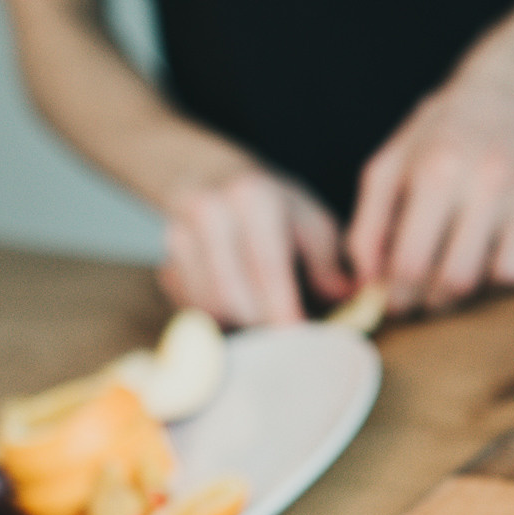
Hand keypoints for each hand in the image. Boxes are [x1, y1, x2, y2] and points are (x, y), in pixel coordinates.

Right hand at [158, 160, 351, 326]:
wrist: (208, 174)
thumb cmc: (271, 205)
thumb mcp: (310, 220)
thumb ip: (328, 262)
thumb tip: (348, 301)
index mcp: (254, 199)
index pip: (268, 269)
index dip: (284, 310)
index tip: (299, 339)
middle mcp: (210, 213)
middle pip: (233, 297)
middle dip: (263, 326)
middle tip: (288, 339)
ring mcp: (179, 234)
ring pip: (208, 308)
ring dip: (239, 327)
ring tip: (264, 322)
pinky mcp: (165, 258)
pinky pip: (190, 307)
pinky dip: (216, 319)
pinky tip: (236, 309)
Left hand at [346, 71, 513, 315]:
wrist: (505, 93)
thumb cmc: (438, 136)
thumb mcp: (388, 168)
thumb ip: (367, 228)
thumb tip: (366, 287)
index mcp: (439, 171)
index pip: (412, 261)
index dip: (395, 296)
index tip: (391, 304)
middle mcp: (490, 183)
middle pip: (460, 278)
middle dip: (434, 303)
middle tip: (422, 300)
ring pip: (511, 276)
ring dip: (486, 291)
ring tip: (465, 278)